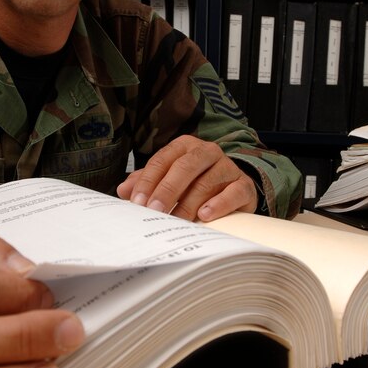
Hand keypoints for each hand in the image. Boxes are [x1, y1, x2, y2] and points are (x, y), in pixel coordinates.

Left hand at [116, 135, 257, 220]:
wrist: (234, 188)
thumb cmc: (196, 183)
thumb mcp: (169, 179)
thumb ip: (147, 182)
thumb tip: (124, 190)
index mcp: (185, 146)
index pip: (162, 160)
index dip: (148, 181)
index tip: (137, 202)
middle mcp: (207, 152)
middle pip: (184, 167)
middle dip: (166, 190)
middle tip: (154, 211)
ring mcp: (228, 167)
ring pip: (206, 183)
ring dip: (188, 204)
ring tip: (176, 221)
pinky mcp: (244, 185)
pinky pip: (233, 192)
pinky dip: (218, 204)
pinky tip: (204, 215)